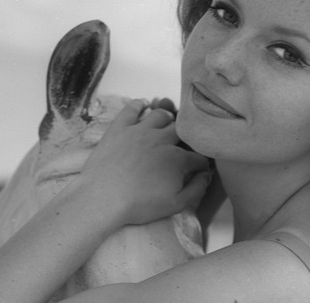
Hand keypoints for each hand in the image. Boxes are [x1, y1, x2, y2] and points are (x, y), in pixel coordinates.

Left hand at [79, 99, 210, 225]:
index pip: (197, 157)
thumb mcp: (175, 204)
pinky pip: (131, 109)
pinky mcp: (119, 127)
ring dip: (167, 118)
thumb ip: (196, 190)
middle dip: (186, 136)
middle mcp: (162, 138)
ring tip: (166, 122)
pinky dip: (139, 104)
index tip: (199, 168)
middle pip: (180, 131)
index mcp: (178, 158)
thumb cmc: (139, 204)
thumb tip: (206, 176)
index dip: (201, 163)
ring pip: (159, 115)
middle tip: (183, 143)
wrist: (103, 197)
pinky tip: (143, 105)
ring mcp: (140, 130)